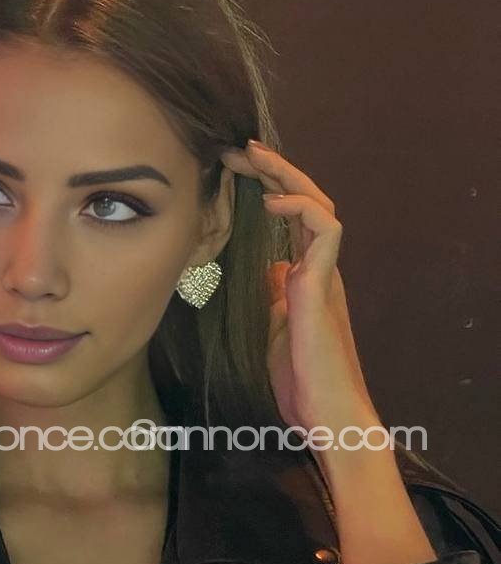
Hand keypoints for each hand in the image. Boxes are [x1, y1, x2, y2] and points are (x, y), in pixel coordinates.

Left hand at [220, 140, 379, 442]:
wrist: (329, 416)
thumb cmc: (302, 382)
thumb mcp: (274, 329)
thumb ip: (274, 297)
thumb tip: (268, 270)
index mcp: (306, 278)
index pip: (293, 217)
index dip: (269, 187)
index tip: (234, 169)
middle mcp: (319, 270)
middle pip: (306, 200)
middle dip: (273, 169)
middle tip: (238, 147)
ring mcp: (325, 276)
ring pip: (318, 205)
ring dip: (285, 175)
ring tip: (252, 156)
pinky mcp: (323, 289)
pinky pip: (325, 231)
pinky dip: (300, 207)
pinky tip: (271, 200)